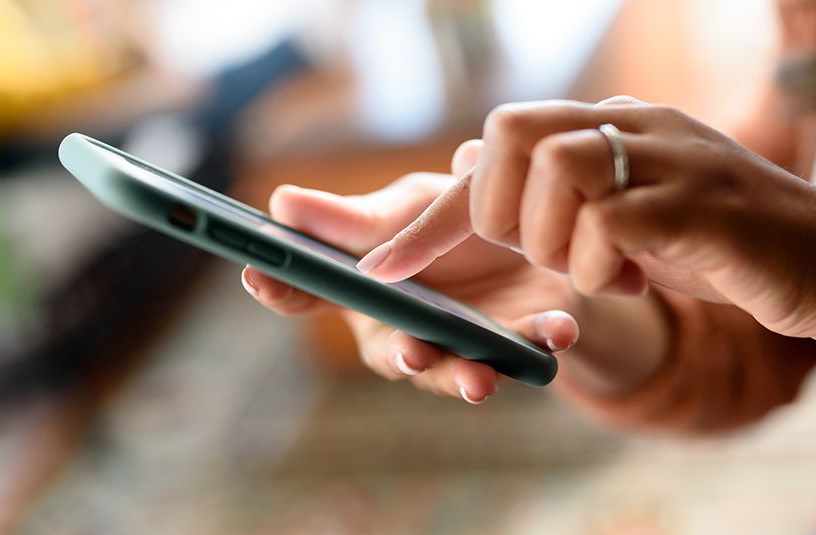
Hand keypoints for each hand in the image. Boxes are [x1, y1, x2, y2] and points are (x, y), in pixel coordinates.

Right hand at [241, 148, 582, 402]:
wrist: (537, 233)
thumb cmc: (455, 224)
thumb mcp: (408, 209)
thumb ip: (355, 219)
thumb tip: (280, 202)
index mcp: (369, 293)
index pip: (312, 293)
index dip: (282, 288)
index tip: (258, 276)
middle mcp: (410, 329)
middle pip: (391, 352)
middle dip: (401, 356)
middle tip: (409, 354)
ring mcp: (464, 344)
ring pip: (459, 370)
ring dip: (468, 376)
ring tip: (480, 379)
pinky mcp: (520, 344)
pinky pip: (528, 351)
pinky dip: (542, 342)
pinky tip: (557, 330)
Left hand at [356, 97, 815, 371]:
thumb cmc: (708, 241)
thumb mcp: (618, 213)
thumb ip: (549, 188)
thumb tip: (470, 156)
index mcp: (606, 125)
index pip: (497, 143)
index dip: (434, 214)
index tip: (382, 269)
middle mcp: (632, 124)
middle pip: (513, 134)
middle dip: (504, 215)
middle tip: (547, 253)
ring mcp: (668, 154)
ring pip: (558, 169)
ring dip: (557, 242)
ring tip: (601, 269)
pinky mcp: (699, 201)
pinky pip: (609, 221)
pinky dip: (598, 265)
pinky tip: (631, 279)